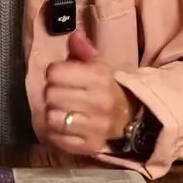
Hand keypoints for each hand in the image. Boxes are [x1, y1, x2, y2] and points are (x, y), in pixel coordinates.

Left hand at [43, 30, 138, 154]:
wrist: (132, 117)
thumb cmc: (107, 88)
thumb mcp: (99, 65)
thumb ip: (83, 50)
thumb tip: (75, 35)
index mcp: (99, 77)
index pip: (54, 72)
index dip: (55, 73)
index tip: (62, 76)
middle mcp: (98, 102)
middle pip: (50, 95)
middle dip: (52, 93)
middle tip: (62, 94)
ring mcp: (95, 127)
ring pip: (51, 118)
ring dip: (53, 114)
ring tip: (63, 110)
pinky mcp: (90, 146)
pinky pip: (57, 138)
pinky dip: (56, 132)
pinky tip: (65, 126)